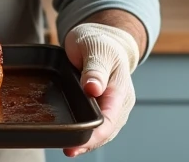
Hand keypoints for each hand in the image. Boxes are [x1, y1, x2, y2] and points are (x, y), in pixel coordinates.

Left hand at [61, 22, 140, 156]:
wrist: (103, 38)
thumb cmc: (99, 41)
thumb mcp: (95, 48)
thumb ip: (95, 68)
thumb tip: (93, 88)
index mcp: (119, 89)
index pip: (110, 119)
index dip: (95, 134)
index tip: (78, 142)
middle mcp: (118, 102)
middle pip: (107, 130)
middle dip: (89, 142)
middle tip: (69, 150)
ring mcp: (111, 106)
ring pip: (102, 130)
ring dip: (87, 141)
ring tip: (70, 149)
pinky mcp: (102, 106)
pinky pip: (97, 124)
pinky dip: (86, 133)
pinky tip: (74, 140)